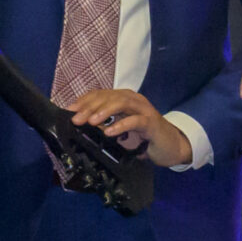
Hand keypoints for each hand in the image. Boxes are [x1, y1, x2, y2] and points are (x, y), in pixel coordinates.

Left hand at [67, 89, 192, 167]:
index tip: (69, 110)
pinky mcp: (152, 123)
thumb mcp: (122, 128)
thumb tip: (82, 124)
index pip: (101, 94)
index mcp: (124, 99)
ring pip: (122, 103)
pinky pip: (136, 121)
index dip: (84, 100)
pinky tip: (109, 132)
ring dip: (104, 111)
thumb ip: (106, 124)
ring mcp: (144, 110)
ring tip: (90, 121)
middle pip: (109, 96)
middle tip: (75, 118)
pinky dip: (121, 125)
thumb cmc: (145, 137)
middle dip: (90, 106)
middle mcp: (134, 100)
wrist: (172, 146)